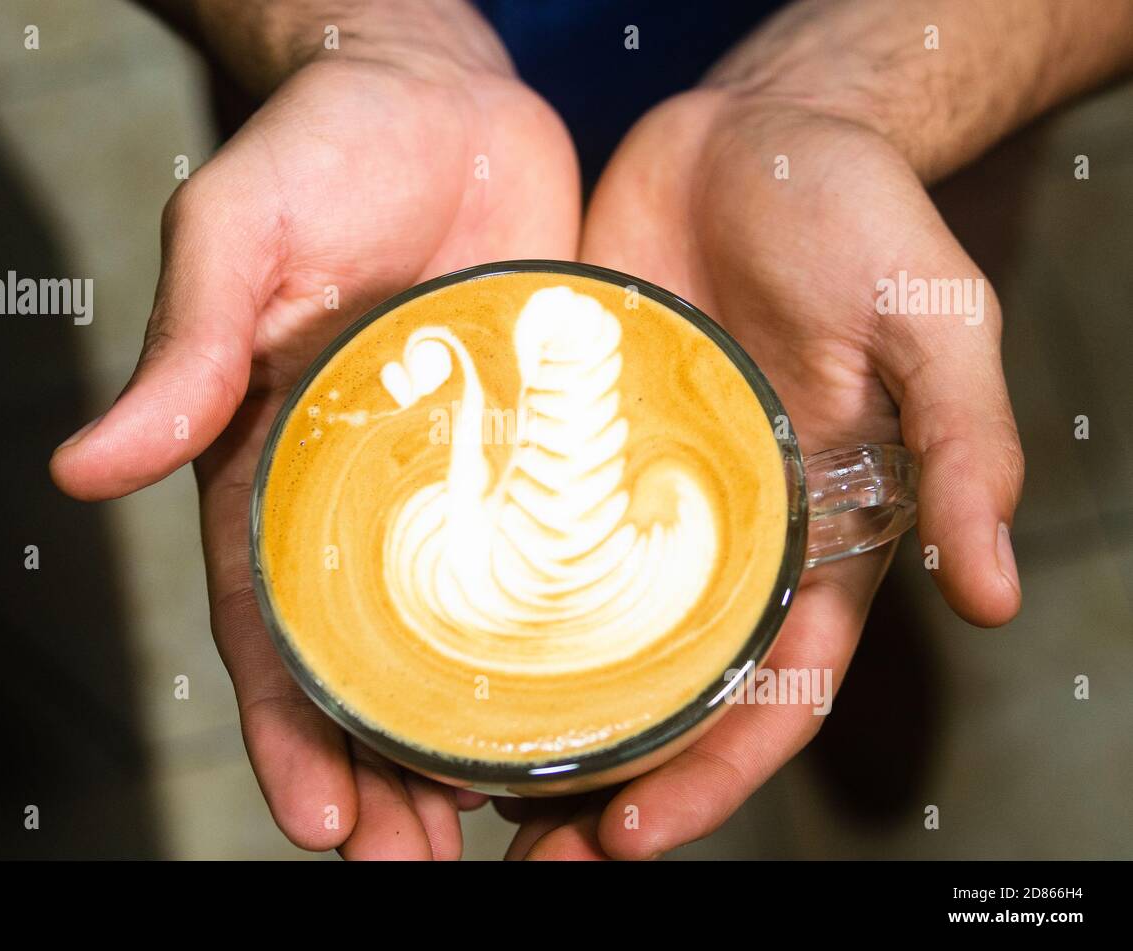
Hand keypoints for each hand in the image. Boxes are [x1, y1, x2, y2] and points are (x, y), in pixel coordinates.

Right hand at [50, 4, 578, 858]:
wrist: (440, 97)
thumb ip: (187, 350)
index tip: (319, 820)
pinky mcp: (540, 443)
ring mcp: (461, 477)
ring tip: (509, 827)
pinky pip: (554, 554)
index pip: (272, 627)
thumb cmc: (322, 153)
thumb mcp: (240, 236)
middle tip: (418, 863)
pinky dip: (568, 636)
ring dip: (474, 735)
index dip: (287, 729)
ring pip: (465, 635)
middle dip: (382, 771)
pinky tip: (599, 698)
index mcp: (276, 468)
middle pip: (369, 662)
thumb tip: (86, 465)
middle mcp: (368, 494)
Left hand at [498, 89, 1023, 858]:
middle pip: (664, 690)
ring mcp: (635, 496)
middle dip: (604, 781)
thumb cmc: (856, 219)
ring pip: (583, 636)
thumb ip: (964, 446)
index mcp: (816, 536)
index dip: (711, 774)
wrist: (750, 135)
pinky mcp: (568, 442)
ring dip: (533, 715)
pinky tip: (425, 644)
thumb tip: (996, 593)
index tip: (632, 837)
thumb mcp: (931, 320)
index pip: (770, 689)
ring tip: (453, 781)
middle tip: (521, 850)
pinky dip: (487, 603)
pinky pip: (524, 537)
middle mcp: (720, 537)